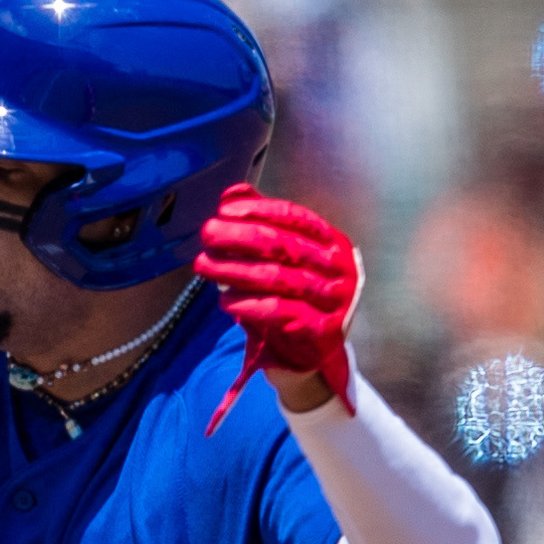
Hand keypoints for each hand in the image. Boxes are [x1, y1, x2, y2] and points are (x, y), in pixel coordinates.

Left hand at [195, 183, 356, 412]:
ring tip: (205, 266)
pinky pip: (280, 313)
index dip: (260, 211)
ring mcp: (333, 300)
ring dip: (236, 271)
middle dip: (240, 237)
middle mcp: (338, 268)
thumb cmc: (299, 294)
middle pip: (284, 246)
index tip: (225, 210)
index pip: (296, 218)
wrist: (316, 349)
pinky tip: (226, 300)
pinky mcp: (322, 330)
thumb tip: (233, 193)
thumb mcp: (288, 255)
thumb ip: (263, 222)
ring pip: (278, 279)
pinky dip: (249, 305)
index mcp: (333, 243)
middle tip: (208, 234)